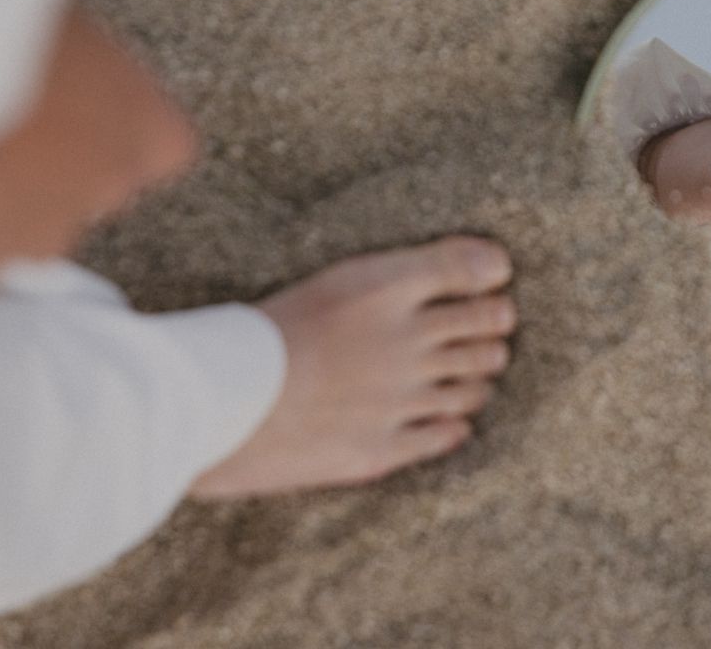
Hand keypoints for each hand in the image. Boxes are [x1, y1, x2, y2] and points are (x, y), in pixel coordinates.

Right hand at [189, 237, 515, 497]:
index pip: (474, 270)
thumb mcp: (331, 278)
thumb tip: (494, 264)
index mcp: (386, 287)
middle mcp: (404, 341)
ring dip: (478, 375)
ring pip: (476, 384)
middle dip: (495, 326)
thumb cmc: (262, 331)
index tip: (491, 281)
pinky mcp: (384, 446)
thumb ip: (406, 269)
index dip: (491, 274)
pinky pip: (448, 433)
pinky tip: (444, 418)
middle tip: (489, 326)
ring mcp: (399, 397)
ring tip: (467, 371)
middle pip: (488, 329)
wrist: (215, 402)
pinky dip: (454, 423)